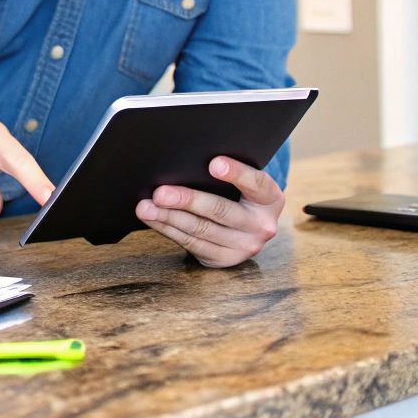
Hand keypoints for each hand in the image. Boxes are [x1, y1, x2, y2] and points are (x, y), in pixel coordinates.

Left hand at [135, 157, 283, 267]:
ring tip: (146, 207)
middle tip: (160, 193)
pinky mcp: (224, 259)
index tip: (213, 164)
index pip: (256, 182)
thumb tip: (187, 158)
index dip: (236, 173)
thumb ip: (227, 172)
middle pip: (221, 210)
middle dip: (187, 200)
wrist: (248, 226)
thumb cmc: (239, 193)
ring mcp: (244, 246)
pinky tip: (154, 219)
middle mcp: (261, 225)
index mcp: (270, 199)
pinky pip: (192, 244)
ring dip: (169, 217)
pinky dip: (169, 230)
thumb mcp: (244, 182)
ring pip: (201, 230)